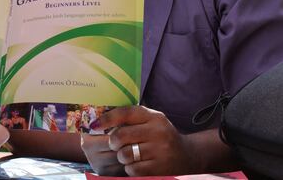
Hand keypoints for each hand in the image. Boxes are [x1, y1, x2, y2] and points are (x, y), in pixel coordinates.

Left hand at [81, 105, 196, 175]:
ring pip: (125, 154)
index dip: (107, 118)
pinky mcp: (160, 168)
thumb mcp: (151, 121)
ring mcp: (160, 151)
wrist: (188, 156)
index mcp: (154, 117)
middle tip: (115, 145)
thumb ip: (131, 119)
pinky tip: (138, 165)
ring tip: (129, 155)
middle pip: (121, 135)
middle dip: (113, 142)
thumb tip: (99, 120)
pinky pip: (133, 169)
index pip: (125, 113)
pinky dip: (131, 169)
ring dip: (122, 157)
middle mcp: (158, 132)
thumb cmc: (161, 136)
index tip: (94, 125)